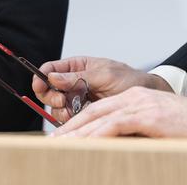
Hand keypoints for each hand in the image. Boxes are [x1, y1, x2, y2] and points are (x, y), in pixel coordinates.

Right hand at [33, 56, 170, 123]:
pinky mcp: (84, 113)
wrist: (146, 96)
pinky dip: (70, 120)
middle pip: (48, 89)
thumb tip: (53, 77)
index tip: (40, 85)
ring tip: (73, 111)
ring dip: (61, 110)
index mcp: (76, 66)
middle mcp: (73, 81)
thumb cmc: (127, 78)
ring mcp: (77, 98)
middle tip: (62, 100)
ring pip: (56, 105)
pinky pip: (69, 118)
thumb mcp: (104, 74)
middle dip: (51, 96)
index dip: (41, 77)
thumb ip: (78, 77)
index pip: (50, 69)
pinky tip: (79, 118)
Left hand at [53, 86, 186, 137]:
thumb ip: (138, 135)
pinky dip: (98, 134)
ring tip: (60, 145)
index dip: (78, 123)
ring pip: (99, 118)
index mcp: (133, 100)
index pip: (98, 110)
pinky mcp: (147, 115)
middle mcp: (131, 99)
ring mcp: (138, 105)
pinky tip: (85, 144)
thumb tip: (120, 151)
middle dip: (71, 128)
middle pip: (92, 113)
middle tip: (52, 142)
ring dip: (78, 133)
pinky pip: (116, 125)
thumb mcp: (158, 130)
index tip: (63, 136)